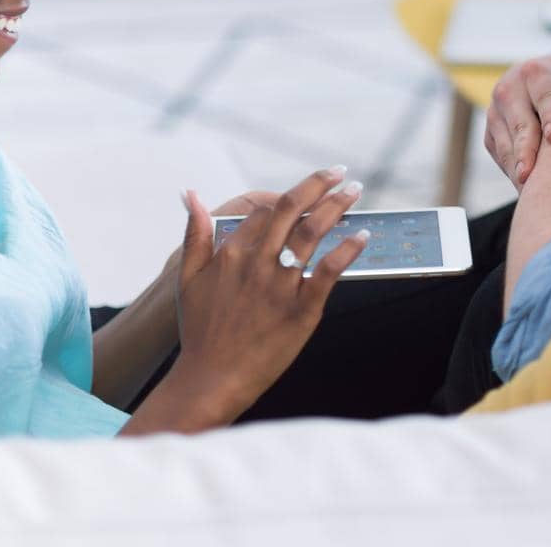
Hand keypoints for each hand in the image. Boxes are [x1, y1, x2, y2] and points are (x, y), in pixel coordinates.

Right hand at [167, 167, 367, 422]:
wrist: (211, 380)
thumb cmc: (201, 331)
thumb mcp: (188, 279)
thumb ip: (194, 234)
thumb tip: (190, 195)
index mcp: (232, 253)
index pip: (267, 210)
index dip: (290, 196)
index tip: (309, 189)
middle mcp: (257, 263)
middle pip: (292, 210)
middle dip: (319, 184)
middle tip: (339, 171)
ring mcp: (280, 285)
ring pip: (313, 232)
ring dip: (337, 206)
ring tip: (355, 191)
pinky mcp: (301, 310)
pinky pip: (329, 271)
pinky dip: (348, 250)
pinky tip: (362, 236)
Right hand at [484, 53, 550, 188]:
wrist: (546, 80)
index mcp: (539, 70)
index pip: (543, 90)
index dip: (550, 113)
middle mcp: (511, 87)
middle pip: (519, 120)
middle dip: (526, 147)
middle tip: (532, 174)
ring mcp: (497, 110)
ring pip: (504, 141)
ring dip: (516, 165)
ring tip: (530, 188)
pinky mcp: (491, 131)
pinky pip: (499, 153)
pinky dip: (512, 171)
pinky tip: (528, 189)